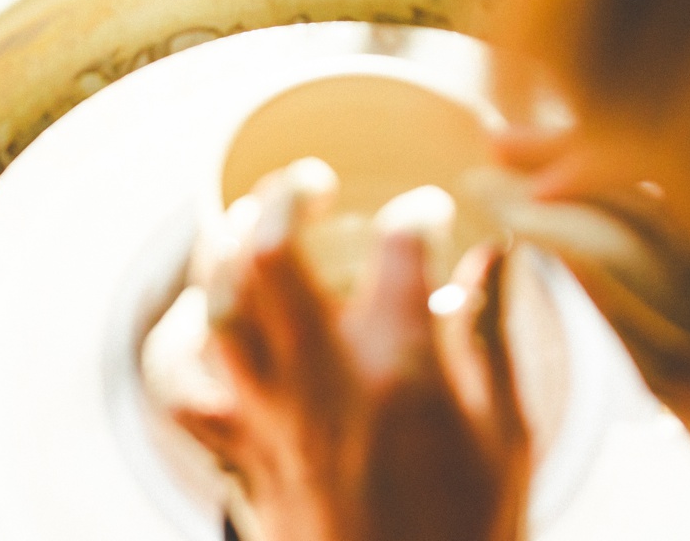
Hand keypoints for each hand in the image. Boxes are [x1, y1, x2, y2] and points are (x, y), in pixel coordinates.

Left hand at [174, 200, 531, 540]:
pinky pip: (181, 388)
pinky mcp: (241, 456)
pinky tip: (205, 319)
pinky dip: (182, 344)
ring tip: (248, 225)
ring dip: (226, 253)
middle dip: (285, 197)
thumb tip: (498, 255)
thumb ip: (492, 335)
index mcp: (401, 370)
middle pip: (272, 254)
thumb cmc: (470, 535)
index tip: (427, 215)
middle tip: (312, 184)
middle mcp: (323, 381)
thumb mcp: (508, 435)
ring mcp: (270, 419)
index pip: (399, 244)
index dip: (417, 212)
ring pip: (215, 308)